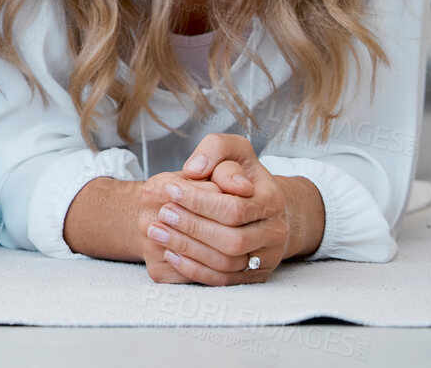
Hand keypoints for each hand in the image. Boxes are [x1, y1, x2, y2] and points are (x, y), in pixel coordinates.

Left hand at [138, 135, 290, 284]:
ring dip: (187, 248)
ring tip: (156, 231)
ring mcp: (266, 258)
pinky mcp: (253, 277)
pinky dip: (194, 269)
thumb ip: (215, 149)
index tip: (169, 189)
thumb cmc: (241, 176)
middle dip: (191, 226)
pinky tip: (169, 253)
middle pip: (231, 239)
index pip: (233, 208)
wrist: (263, 210)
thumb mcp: (234, 151)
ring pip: (226, 262)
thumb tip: (194, 170)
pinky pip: (223, 280)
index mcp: (272, 201)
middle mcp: (275, 233)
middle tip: (161, 213)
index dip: (198, 200)